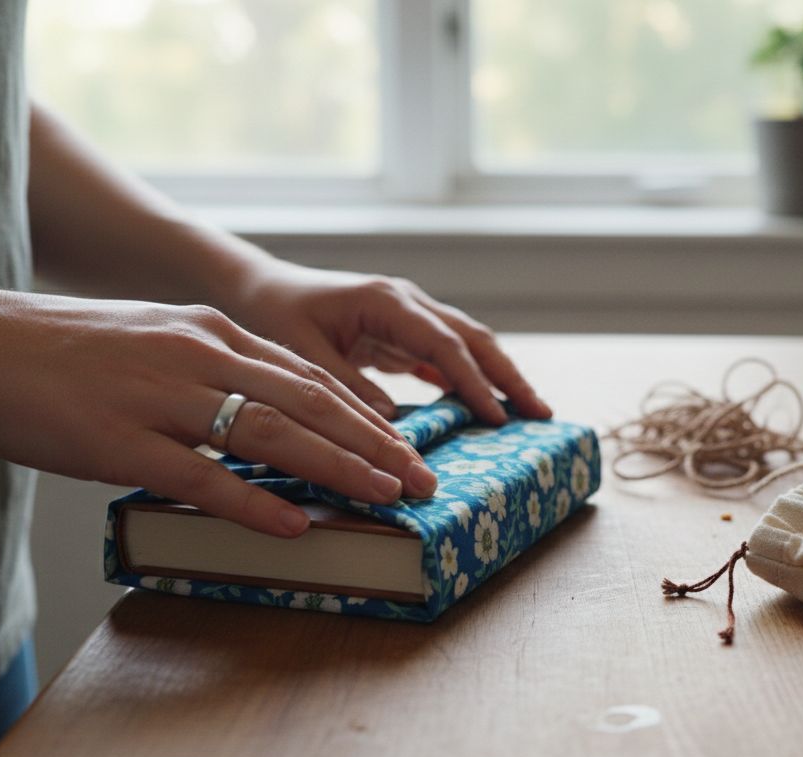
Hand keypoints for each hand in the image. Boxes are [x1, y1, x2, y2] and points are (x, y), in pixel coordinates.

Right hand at [0, 282, 436, 537]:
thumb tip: (267, 409)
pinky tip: (295, 526)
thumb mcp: (156, 338)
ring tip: (385, 496)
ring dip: (337, 468)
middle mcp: (198, 355)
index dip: (366, 416)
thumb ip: (213, 368)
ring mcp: (160, 396)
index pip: (309, 377)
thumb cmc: (65, 351)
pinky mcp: (118, 439)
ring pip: (270, 433)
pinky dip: (253, 504)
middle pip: (309, 402)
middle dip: (374, 444)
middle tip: (421, 480)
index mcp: (211, 332)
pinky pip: (199, 476)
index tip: (408, 447)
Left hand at [223, 261, 552, 424]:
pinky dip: (472, 379)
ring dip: (498, 377)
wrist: (261, 286)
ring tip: (529, 412)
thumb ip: (346, 387)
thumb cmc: (276, 313)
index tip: (496, 417)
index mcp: (386, 301)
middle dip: (508, 376)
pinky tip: (488, 408)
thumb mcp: (303, 353)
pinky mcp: (405, 332)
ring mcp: (410, 315)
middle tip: (541, 414)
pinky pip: (449, 356)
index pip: (444, 343)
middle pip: (472, 338)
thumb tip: (392, 425)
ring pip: (468, 344)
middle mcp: (407, 302)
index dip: (473, 381)